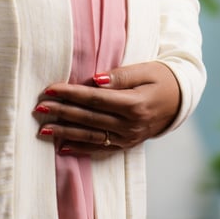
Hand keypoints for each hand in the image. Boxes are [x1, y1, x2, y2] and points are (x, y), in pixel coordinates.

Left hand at [33, 62, 181, 154]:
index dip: (71, 94)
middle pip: (89, 118)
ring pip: (91, 136)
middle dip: (62, 112)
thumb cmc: (161, 79)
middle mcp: (130, 125)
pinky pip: (100, 149)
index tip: (50, 89)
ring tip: (43, 129)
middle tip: (39, 108)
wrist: (180, 100)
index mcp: (135, 104)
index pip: (95, 99)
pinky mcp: (126, 145)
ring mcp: (128, 138)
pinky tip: (62, 147)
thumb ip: (121, 76)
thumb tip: (96, 80)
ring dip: (65, 133)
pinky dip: (80, 148)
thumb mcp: (146, 70)